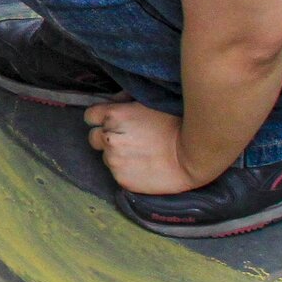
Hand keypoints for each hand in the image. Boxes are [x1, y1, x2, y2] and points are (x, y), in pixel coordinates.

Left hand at [85, 101, 203, 194]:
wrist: (192, 157)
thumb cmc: (174, 124)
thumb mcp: (148, 103)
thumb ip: (125, 102)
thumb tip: (114, 101)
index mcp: (113, 116)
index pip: (90, 117)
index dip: (99, 120)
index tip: (111, 123)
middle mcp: (109, 138)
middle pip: (94, 138)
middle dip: (107, 138)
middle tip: (128, 140)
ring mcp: (114, 161)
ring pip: (106, 157)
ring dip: (117, 155)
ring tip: (140, 155)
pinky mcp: (122, 179)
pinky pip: (117, 174)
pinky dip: (126, 171)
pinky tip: (143, 167)